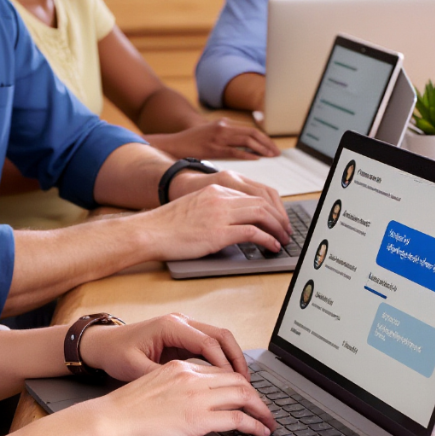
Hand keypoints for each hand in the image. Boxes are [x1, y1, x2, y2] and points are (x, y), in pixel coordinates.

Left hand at [79, 312, 250, 381]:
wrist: (101, 343)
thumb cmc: (116, 354)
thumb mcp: (136, 369)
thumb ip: (163, 377)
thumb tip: (189, 392)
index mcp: (172, 326)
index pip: (209, 343)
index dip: (225, 364)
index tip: (235, 384)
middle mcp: (182, 321)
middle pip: (221, 336)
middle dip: (237, 359)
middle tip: (247, 383)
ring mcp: (184, 326)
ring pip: (219, 338)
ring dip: (232, 358)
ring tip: (242, 381)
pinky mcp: (183, 335)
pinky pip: (209, 344)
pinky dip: (221, 359)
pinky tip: (225, 377)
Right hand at [87, 359, 275, 435]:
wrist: (108, 420)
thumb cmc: (122, 411)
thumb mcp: (153, 387)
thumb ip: (175, 388)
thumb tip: (189, 401)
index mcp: (182, 368)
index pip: (221, 371)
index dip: (239, 383)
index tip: (248, 394)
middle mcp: (193, 377)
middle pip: (238, 380)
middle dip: (256, 395)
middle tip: (266, 409)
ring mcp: (197, 397)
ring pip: (243, 396)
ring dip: (261, 410)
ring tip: (269, 422)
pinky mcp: (197, 418)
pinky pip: (237, 419)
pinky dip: (254, 424)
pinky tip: (260, 431)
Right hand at [139, 184, 291, 258]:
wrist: (148, 231)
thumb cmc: (167, 224)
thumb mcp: (195, 207)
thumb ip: (215, 207)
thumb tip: (234, 220)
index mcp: (216, 189)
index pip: (253, 194)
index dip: (270, 207)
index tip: (277, 218)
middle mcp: (221, 197)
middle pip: (262, 202)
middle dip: (279, 217)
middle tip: (286, 230)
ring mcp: (220, 214)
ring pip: (261, 214)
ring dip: (277, 228)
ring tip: (283, 239)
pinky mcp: (218, 233)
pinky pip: (252, 233)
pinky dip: (267, 239)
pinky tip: (271, 246)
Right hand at [149, 119, 279, 161]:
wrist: (175, 144)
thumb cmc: (194, 142)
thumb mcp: (213, 134)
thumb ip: (229, 138)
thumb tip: (249, 148)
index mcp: (225, 123)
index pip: (251, 129)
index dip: (265, 138)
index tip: (273, 147)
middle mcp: (224, 127)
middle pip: (252, 133)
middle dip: (267, 143)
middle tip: (277, 153)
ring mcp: (218, 137)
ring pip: (246, 140)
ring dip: (261, 149)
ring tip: (270, 156)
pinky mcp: (213, 148)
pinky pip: (234, 151)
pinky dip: (247, 154)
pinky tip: (256, 158)